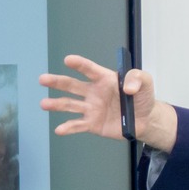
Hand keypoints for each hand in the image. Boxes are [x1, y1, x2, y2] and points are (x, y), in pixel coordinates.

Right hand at [38, 55, 177, 151]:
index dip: (79, 64)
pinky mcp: (92, 124)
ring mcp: (91, 108)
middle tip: (43, 79)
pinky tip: (59, 130)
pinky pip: (78, 125)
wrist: (144, 120)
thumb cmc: (141, 97)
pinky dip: (68, 128)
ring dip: (56, 104)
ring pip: (70, 105)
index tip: (68, 60)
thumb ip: (137, 79)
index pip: (89, 69)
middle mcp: (93, 92)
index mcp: (104, 79)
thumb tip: (127, 87)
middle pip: (72, 86)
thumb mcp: (145, 83)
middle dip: (57, 82)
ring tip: (44, 104)